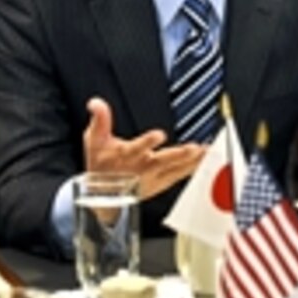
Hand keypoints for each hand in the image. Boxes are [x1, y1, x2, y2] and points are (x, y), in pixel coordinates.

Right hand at [83, 97, 204, 199]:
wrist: (103, 194)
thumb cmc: (100, 163)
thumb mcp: (94, 140)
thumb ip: (99, 119)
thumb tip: (96, 103)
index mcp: (125, 156)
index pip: (137, 148)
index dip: (147, 142)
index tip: (159, 135)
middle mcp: (141, 168)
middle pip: (162, 161)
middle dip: (178, 155)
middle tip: (192, 149)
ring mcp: (153, 177)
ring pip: (175, 169)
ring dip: (190, 161)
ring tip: (203, 152)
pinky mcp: (161, 183)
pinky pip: (180, 175)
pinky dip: (192, 168)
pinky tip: (203, 159)